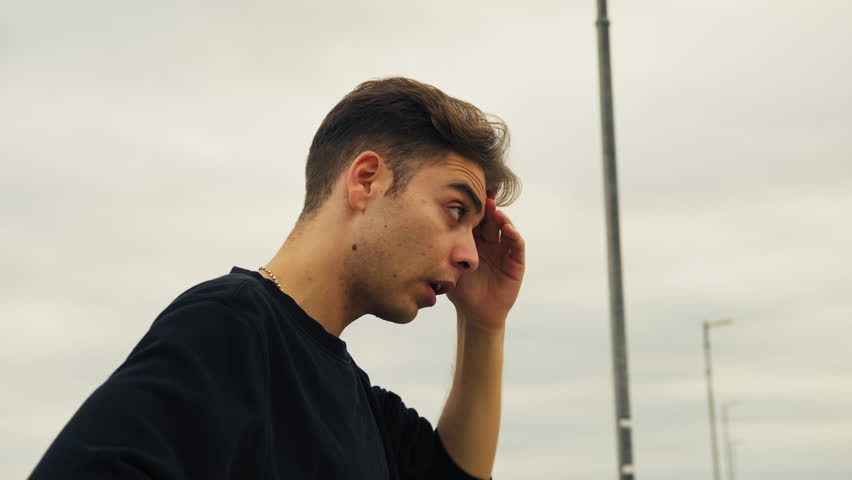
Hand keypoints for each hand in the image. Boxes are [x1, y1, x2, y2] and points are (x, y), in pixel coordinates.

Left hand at [448, 194, 524, 328]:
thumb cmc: (460, 291)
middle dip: (489, 207)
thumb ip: (444, 252)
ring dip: (502, 218)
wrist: (476, 314)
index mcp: (474, 242)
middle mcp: (490, 243)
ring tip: (495, 210)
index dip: (473, 208)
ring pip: (505, 229)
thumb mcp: (450, 267)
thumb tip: (423, 231)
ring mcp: (504, 251)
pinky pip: (517, 246)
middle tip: (485, 195)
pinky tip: (507, 228)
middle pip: (491, 220)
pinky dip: (513, 235)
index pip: (475, 220)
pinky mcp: (515, 263)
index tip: (468, 193)